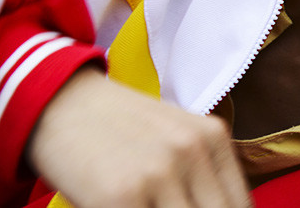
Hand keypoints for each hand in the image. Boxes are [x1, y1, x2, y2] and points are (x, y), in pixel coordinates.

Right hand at [27, 68, 252, 207]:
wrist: (59, 103)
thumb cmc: (118, 129)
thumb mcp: (173, 138)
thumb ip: (201, 176)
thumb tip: (221, 207)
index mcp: (212, 137)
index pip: (241, 206)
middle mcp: (192, 151)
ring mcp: (158, 172)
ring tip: (145, 207)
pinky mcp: (120, 195)